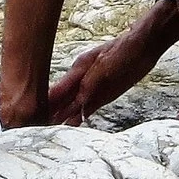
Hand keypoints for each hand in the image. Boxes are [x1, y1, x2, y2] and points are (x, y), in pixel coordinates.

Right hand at [48, 2, 178, 122]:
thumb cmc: (125, 49)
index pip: (58, 89)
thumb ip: (91, 81)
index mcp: (79, 68)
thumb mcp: (107, 63)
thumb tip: (78, 99)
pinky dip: (79, 118)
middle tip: (36, 128)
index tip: (34, 114)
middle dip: (50, 112)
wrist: (144, 47)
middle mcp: (82, 79)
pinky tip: (71, 126)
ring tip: (49, 131)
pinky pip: (88, 109)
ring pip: (73, 106)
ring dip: (63, 117)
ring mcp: (92, 88)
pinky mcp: (104, 95)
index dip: (47, 101)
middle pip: (63, 99)